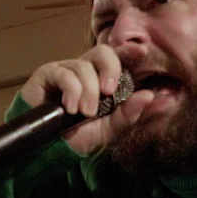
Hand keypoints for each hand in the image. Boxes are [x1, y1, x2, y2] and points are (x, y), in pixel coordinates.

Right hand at [18, 45, 158, 155]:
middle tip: (109, 92)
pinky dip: (71, 91)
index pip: (117, 57)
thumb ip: (128, 113)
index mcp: (101, 79)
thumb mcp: (107, 128)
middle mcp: (85, 71)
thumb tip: (149, 95)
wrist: (47, 147)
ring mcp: (65, 70)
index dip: (128, 50)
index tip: (141, 51)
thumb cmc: (76, 135)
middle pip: (102, 52)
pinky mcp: (46, 74)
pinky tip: (69, 108)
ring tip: (84, 112)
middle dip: (110, 69)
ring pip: (83, 67)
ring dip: (88, 92)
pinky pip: (64, 74)